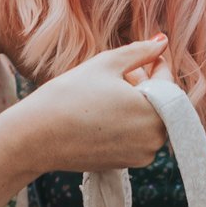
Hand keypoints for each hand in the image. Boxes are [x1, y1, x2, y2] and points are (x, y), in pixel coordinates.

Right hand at [0, 38, 172, 176]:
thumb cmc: (70, 95)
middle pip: (162, 104)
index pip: (169, 82)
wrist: (36, 136)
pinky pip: (137, 138)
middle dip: (148, 85)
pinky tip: (105, 112)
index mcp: (155, 111)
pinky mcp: (126, 165)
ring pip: (150, 122)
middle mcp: (154, 139)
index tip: (147, 55)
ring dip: (139, 104)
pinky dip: (129, 123)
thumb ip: (140, 52)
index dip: (157, 64)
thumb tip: (161, 41)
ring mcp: (141, 155)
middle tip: (125, 72)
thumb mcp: (107, 64)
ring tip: (112, 91)